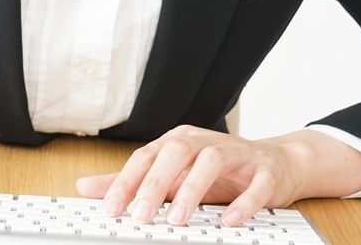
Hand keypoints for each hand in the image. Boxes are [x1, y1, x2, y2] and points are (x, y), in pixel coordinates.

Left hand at [75, 124, 304, 227]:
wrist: (274, 165)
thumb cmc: (217, 173)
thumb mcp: (171, 177)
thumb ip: (131, 183)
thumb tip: (86, 188)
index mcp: (178, 140)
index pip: (146, 155)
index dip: (127, 181)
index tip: (111, 209)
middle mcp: (205, 141)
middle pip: (176, 151)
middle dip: (156, 183)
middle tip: (141, 215)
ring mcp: (238, 153)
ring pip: (212, 161)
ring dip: (193, 190)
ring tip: (178, 219)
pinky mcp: (265, 170)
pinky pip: (255, 183)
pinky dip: (242, 202)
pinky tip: (228, 221)